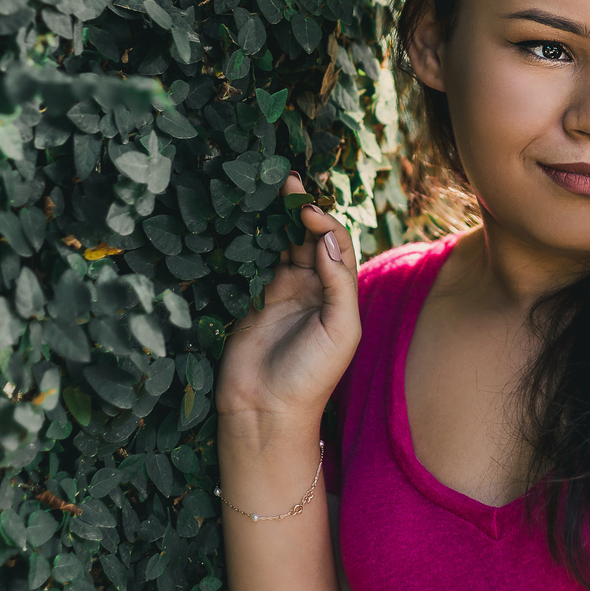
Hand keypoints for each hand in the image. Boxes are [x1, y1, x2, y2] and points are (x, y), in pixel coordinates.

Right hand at [215, 173, 360, 418]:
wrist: (266, 410)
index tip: (306, 209)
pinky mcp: (251, 299)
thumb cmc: (312, 376)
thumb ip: (339, 283)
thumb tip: (327, 238)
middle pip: (309, 237)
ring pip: (281, 244)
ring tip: (268, 189)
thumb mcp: (340, 330)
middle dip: (300, 208)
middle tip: (286, 180)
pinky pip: (254, 261)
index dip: (324, 222)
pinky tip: (248, 218)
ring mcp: (280, 291)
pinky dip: (253, 239)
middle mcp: (312, 288)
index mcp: (338, 293)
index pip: (336, 244)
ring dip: (278, 218)